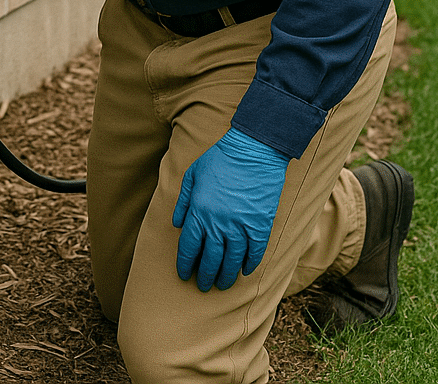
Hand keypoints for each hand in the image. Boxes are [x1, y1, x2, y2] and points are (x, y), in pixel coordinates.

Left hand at [172, 127, 288, 291]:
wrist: (252, 151)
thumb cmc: (219, 160)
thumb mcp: (192, 175)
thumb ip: (183, 201)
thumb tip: (176, 224)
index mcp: (199, 212)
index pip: (188, 247)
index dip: (185, 263)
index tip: (184, 274)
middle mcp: (218, 224)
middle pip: (210, 259)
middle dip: (205, 275)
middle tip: (203, 285)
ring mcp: (241, 226)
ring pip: (232, 261)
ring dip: (226, 275)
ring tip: (222, 284)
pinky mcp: (260, 225)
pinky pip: (255, 252)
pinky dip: (250, 264)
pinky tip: (245, 271)